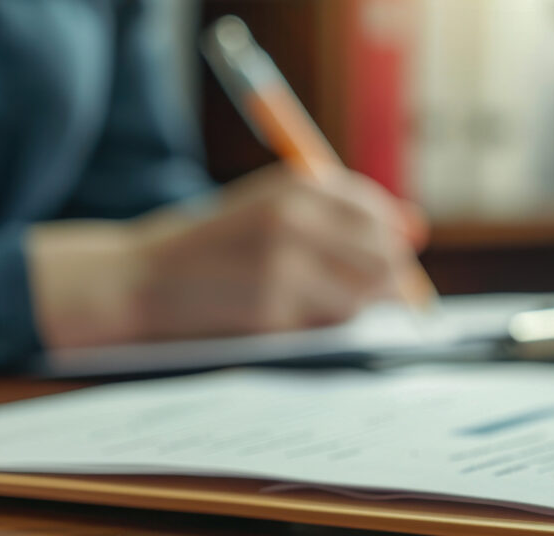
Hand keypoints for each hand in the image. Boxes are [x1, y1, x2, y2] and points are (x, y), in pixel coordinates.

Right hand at [28, 165, 428, 347]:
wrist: (138, 280)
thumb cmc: (206, 248)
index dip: (386, 242)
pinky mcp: (272, 313)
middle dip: (382, 282)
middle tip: (359, 296)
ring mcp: (285, 268)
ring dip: (350, 310)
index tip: (382, 259)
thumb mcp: (267, 209)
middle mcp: (295, 219)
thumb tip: (415, 228)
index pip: (374, 213)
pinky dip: (319, 331)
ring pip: (362, 299)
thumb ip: (335, 214)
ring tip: (310, 306)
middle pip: (382, 258)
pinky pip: (326, 329)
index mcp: (295, 186)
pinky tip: (287, 322)